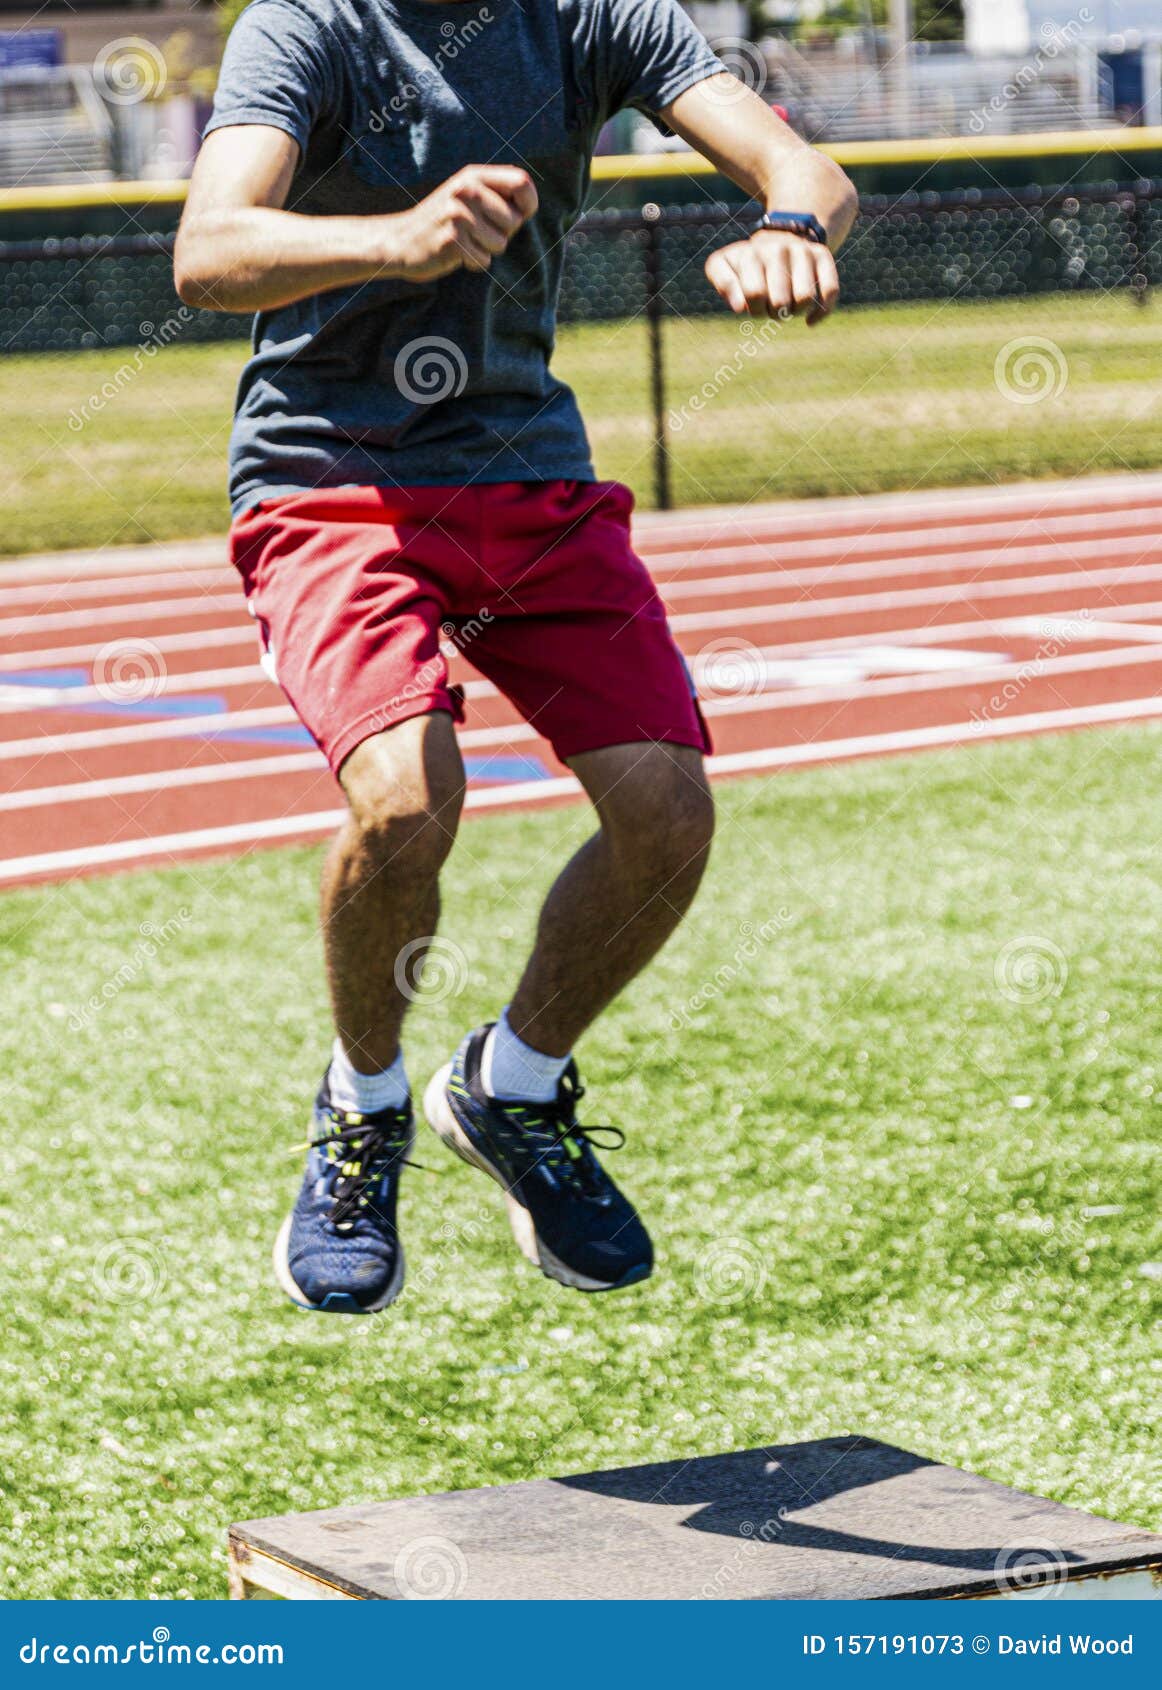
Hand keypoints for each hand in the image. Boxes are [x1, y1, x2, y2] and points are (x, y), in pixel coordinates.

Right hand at [380, 165, 538, 281]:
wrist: (401, 240)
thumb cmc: (443, 222)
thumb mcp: (466, 197)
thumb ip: (495, 195)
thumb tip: (529, 205)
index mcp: (473, 175)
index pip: (521, 182)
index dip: (529, 203)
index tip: (522, 215)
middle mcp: (467, 190)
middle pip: (514, 220)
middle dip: (503, 233)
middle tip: (478, 233)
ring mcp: (459, 214)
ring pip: (501, 243)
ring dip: (487, 250)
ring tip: (465, 242)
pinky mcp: (453, 240)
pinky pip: (484, 260)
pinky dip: (474, 263)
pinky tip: (455, 254)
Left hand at [705, 230, 839, 326]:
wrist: (778, 239)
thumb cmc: (748, 264)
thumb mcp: (722, 265)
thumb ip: (723, 282)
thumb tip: (740, 306)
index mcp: (753, 253)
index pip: (755, 295)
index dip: (755, 309)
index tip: (755, 305)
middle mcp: (779, 248)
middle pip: (781, 301)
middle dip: (775, 313)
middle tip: (772, 305)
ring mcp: (803, 250)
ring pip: (805, 298)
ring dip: (796, 312)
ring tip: (789, 305)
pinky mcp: (824, 255)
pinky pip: (830, 291)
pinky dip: (820, 313)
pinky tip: (810, 319)